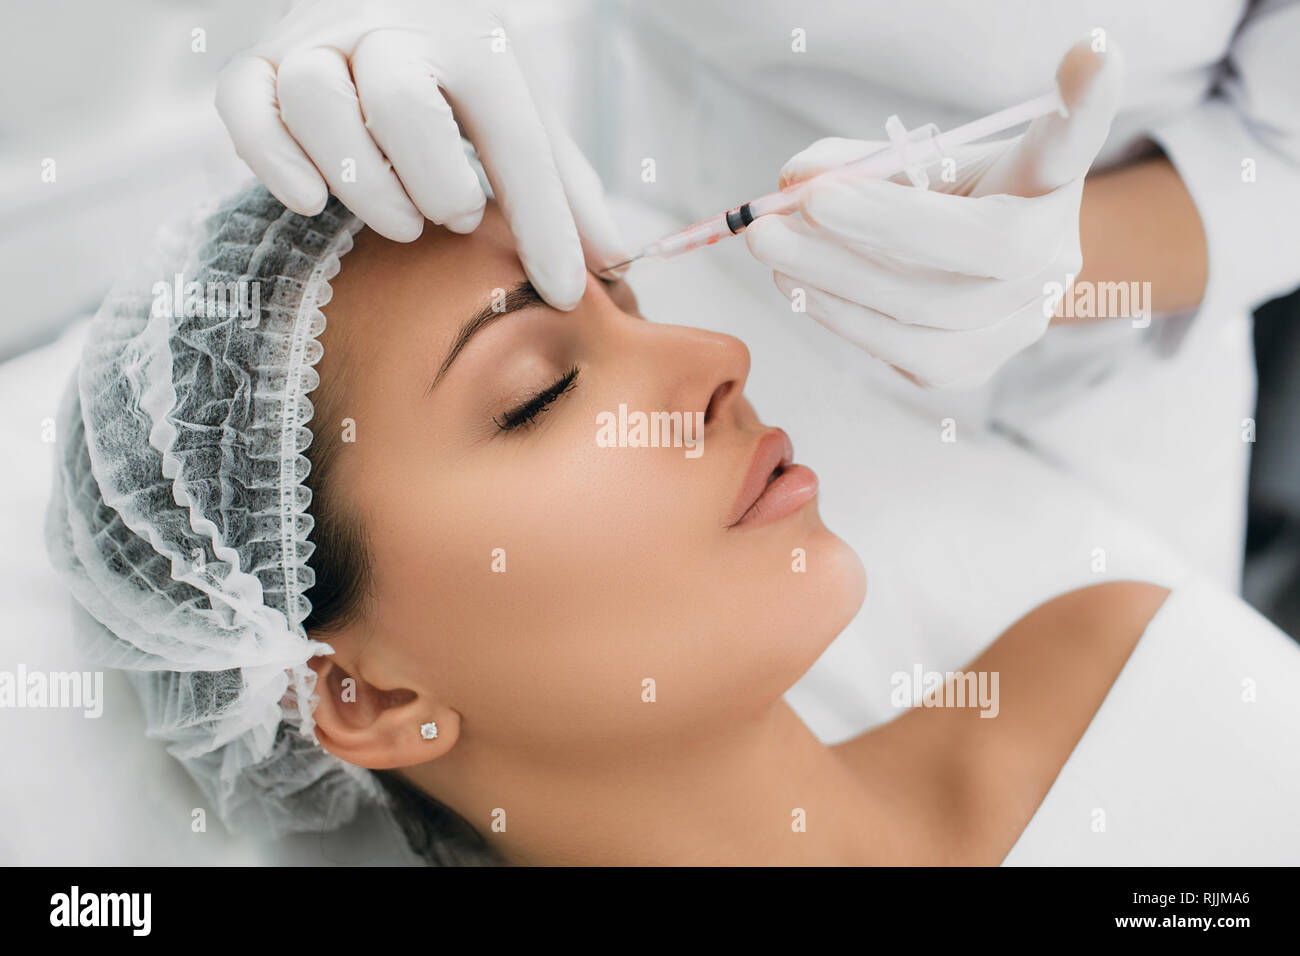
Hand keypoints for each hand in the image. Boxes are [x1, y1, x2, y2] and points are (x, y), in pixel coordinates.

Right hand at [214, 0, 629, 309]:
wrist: (382, 1)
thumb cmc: (460, 84)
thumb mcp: (523, 122)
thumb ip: (565, 188)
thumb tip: (615, 263)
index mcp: (473, 44)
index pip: (516, 141)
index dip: (544, 227)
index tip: (561, 294)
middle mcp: (391, 28)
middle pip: (400, 102)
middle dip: (434, 182)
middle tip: (452, 217)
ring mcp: (318, 40)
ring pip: (315, 99)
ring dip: (361, 181)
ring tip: (398, 221)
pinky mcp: (259, 60)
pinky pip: (245, 103)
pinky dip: (272, 159)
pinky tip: (313, 203)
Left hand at [745, 40, 1123, 387]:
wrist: (953, 280)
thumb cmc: (935, 204)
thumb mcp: (911, 163)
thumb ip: (858, 162)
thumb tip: (794, 179)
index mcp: (1050, 182)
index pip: (1073, 139)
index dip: (1086, 103)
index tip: (1095, 50)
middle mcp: (1054, 255)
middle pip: (985, 245)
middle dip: (879, 224)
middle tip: (798, 203)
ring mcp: (1023, 321)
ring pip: (932, 311)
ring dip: (837, 278)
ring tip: (775, 247)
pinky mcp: (976, 367)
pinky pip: (907, 353)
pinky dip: (844, 317)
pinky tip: (802, 288)